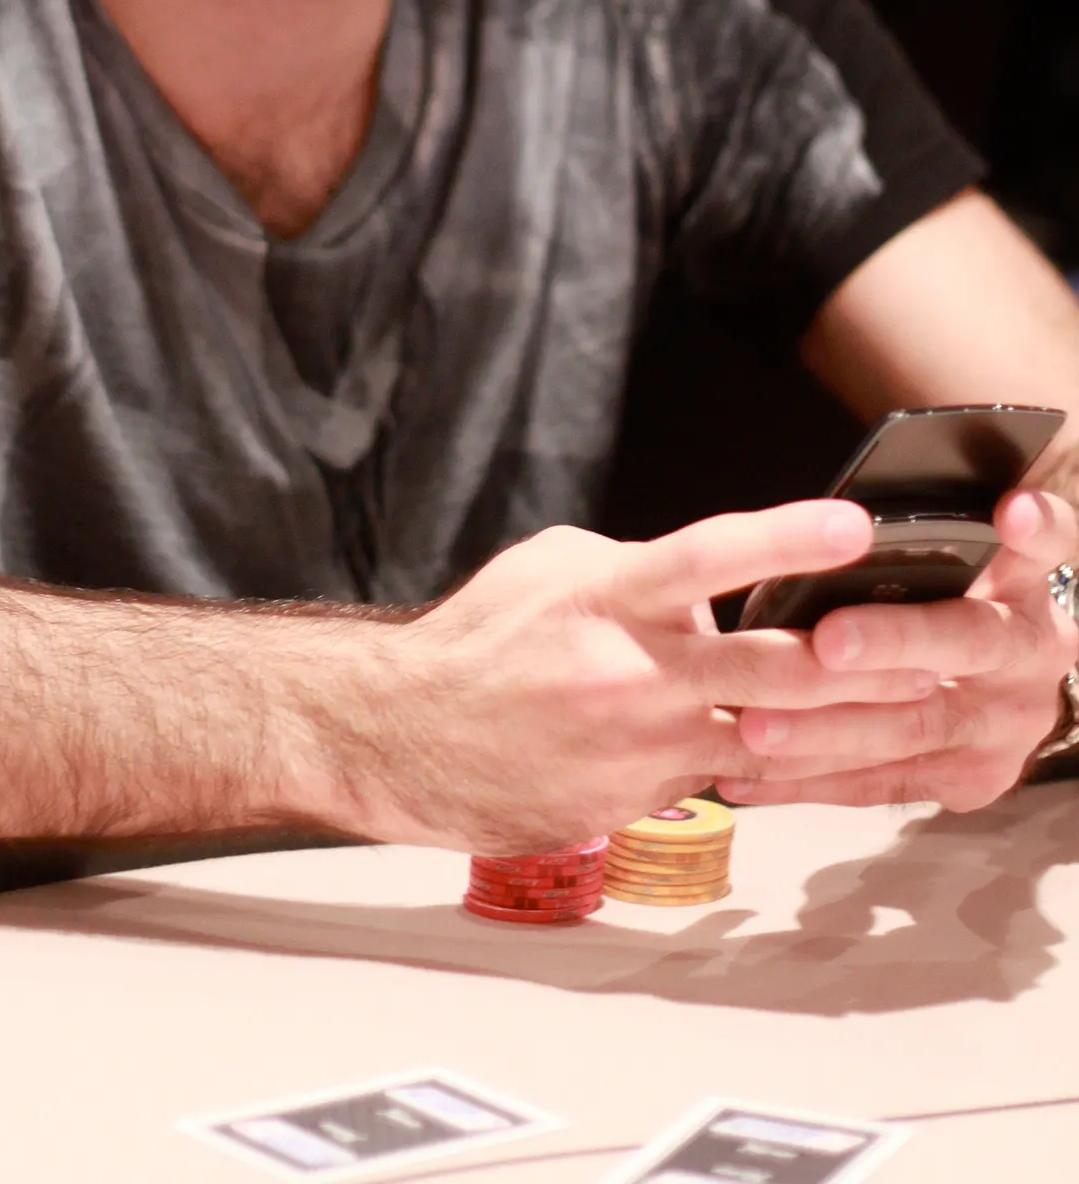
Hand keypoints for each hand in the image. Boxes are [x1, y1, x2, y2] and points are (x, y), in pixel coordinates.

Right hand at [358, 499, 944, 851]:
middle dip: (861, 663)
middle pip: (772, 670)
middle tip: (927, 647)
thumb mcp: (554, 568)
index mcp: (607, 596)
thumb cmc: (483, 640)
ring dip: (841, 727)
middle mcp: (629, 674)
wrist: (404, 736)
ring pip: (767, 738)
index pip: (708, 559)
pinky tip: (797, 752)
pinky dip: (757, 763)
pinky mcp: (635, 802)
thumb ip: (640, 568)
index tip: (853, 527)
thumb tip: (711, 579)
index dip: (786, 540)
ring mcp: (637, 747)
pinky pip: (718, 778)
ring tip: (907, 709)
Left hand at [725, 488, 1078, 812]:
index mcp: (1027, 584)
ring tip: (756, 726)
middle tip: (826, 641)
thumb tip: (842, 517)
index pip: (1048, 546)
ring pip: (916, 726)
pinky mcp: (976, 779)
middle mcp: (1031, 653)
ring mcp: (1009, 724)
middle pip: (968, 640)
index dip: (1033, 531)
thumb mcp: (955, 559)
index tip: (1008, 513)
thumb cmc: (945, 598)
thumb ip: (925, 538)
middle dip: (893, 642)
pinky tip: (749, 773)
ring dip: (829, 729)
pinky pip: (886, 782)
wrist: (999, 688)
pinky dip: (812, 779)